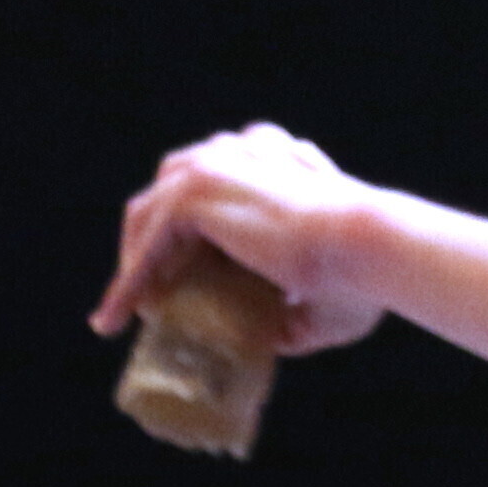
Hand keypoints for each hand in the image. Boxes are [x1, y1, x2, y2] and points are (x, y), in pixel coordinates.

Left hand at [99, 123, 390, 352]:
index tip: (175, 288)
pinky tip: (120, 315)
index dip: (187, 239)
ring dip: (133, 263)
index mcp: (277, 160)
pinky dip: (130, 278)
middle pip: (171, 194)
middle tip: (148, 299)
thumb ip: (295, 310)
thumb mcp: (320, 296)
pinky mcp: (197, 189)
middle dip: (150, 246)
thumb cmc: (358, 277)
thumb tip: (277, 336)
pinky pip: (148, 238)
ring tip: (125, 313)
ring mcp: (217, 162)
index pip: (215, 191)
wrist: (366, 251)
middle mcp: (244, 150)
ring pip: (150, 213)